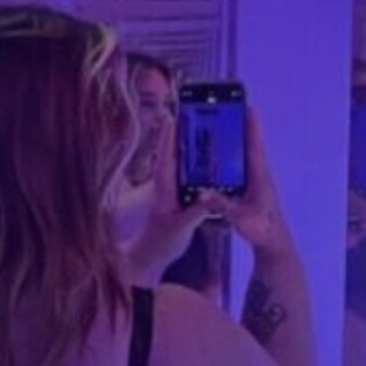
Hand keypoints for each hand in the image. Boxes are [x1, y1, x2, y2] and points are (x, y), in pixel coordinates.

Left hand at [120, 116, 214, 282]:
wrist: (153, 255)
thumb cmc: (162, 241)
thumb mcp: (181, 227)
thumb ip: (196, 211)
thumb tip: (209, 196)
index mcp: (164, 186)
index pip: (166, 155)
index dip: (170, 134)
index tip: (177, 114)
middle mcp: (166, 182)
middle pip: (174, 150)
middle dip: (183, 130)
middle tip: (196, 110)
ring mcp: (172, 187)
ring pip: (182, 159)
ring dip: (191, 142)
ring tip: (205, 123)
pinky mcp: (179, 194)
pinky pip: (188, 171)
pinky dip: (197, 160)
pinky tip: (211, 154)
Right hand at [198, 108, 290, 255]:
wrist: (273, 243)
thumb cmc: (262, 229)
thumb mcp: (240, 218)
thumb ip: (222, 205)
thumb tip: (202, 192)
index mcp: (259, 176)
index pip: (255, 145)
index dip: (252, 126)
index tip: (248, 106)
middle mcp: (259, 175)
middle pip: (249, 145)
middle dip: (240, 128)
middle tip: (226, 111)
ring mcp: (256, 182)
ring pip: (244, 157)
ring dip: (234, 143)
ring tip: (219, 129)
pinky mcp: (251, 190)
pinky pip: (240, 168)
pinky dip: (231, 159)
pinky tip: (218, 159)